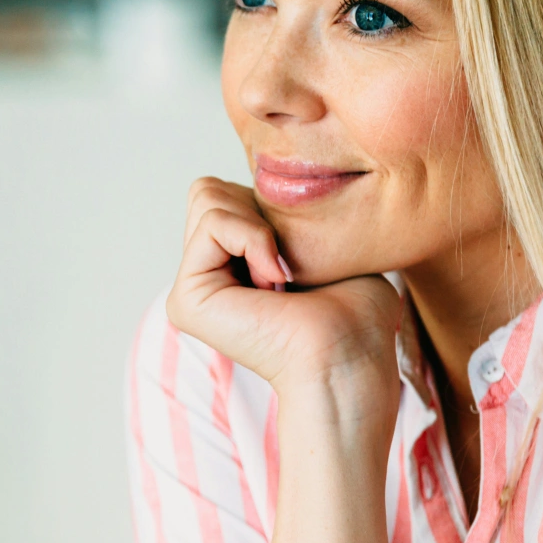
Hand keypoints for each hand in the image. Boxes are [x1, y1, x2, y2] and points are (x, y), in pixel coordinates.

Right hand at [165, 178, 402, 403]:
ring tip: (280, 275)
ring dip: (258, 226)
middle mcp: (205, 276)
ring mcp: (192, 289)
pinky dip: (253, 238)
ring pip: (205, 196)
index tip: (301, 257)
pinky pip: (212, 224)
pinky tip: (273, 281)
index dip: (271, 204)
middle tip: (287, 265)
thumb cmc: (356, 314)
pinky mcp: (186, 299)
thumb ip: (286, 212)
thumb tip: (267, 184)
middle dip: (258, 209)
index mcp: (230, 265)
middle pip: (209, 189)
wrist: (350, 357)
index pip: (227, 191)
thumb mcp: (325, 241)